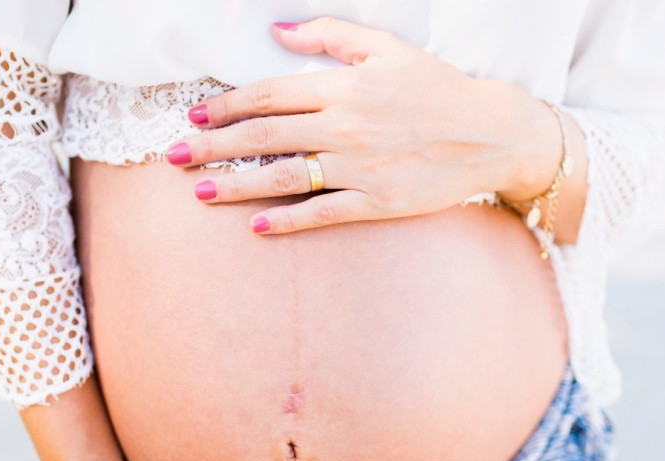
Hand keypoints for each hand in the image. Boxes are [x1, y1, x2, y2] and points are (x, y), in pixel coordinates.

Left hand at [166, 17, 561, 234]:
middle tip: (173, 156)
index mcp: (343, 86)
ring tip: (198, 192)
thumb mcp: (386, 47)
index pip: (269, 95)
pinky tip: (255, 226)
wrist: (492, 133)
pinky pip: (323, 212)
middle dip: (212, 145)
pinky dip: (287, 219)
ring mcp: (361, 166)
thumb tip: (276, 31)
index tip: (193, 114)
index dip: (226, 105)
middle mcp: (346, 125)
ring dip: (237, 183)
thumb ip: (329, 34)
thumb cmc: (437, 87)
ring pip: (285, 175)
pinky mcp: (378, 202)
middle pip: (264, 134)